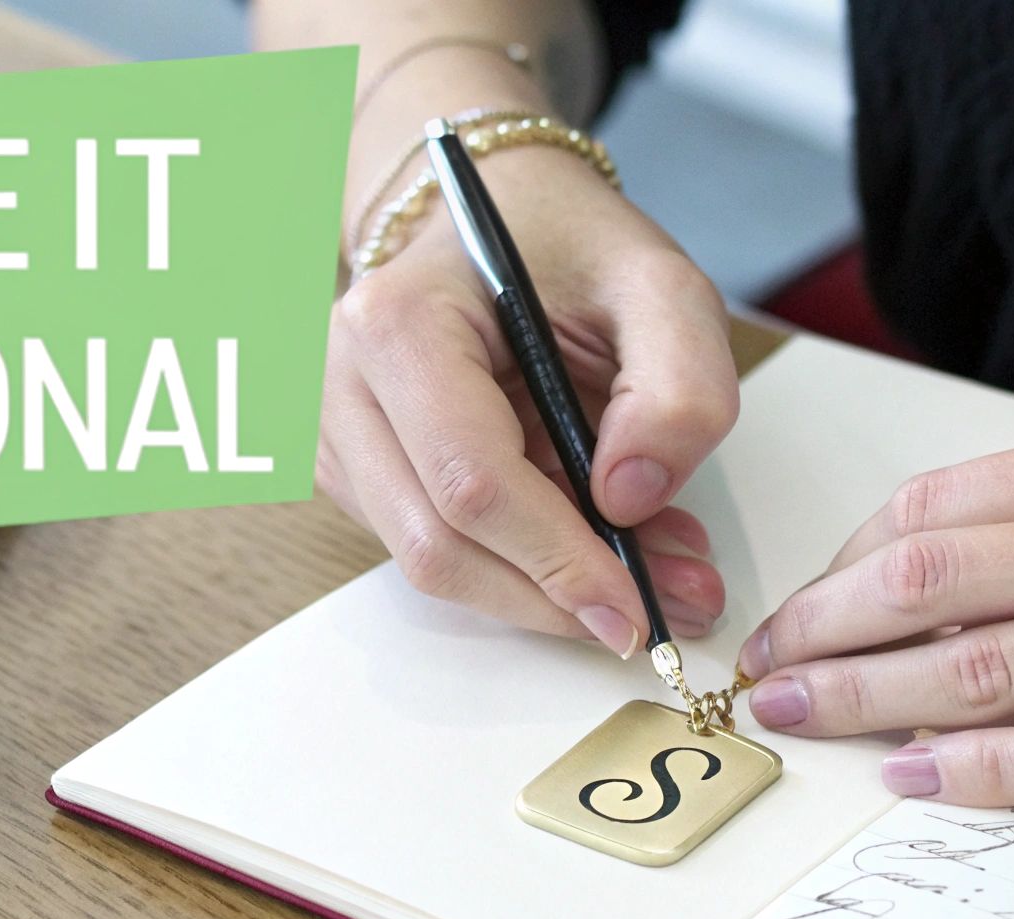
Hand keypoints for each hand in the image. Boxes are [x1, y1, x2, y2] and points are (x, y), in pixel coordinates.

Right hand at [319, 145, 737, 654]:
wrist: (494, 215)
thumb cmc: (566, 244)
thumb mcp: (658, 284)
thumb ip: (678, 385)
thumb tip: (630, 499)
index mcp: (398, 323)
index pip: (471, 482)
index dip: (557, 562)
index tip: (635, 607)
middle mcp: (342, 383)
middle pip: (437, 545)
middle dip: (553, 595)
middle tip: (659, 607)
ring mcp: (335, 432)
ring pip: (430, 561)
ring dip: (542, 588)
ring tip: (648, 563)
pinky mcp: (352, 469)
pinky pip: (432, 544)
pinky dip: (518, 562)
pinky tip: (589, 533)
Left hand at [740, 422, 1013, 804]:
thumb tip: (928, 561)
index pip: (941, 503)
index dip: (848, 557)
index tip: (808, 597)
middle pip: (932, 580)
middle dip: (825, 626)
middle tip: (766, 663)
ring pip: (980, 665)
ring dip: (866, 697)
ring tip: (799, 716)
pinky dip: (976, 770)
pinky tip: (915, 776)